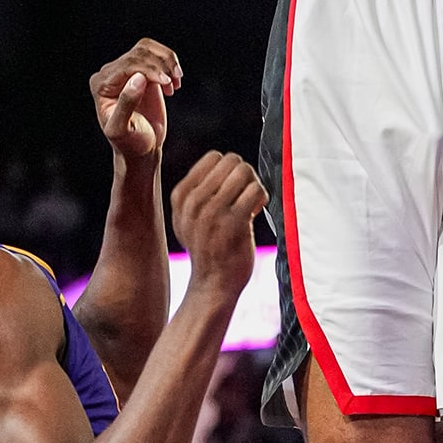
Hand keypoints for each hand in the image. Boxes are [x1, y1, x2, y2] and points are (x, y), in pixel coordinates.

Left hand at [90, 39, 181, 160]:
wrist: (142, 149)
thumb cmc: (129, 143)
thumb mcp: (122, 130)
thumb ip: (126, 104)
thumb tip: (137, 78)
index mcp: (101, 84)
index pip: (126, 64)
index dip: (148, 69)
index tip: (165, 82)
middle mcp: (111, 74)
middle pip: (139, 53)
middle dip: (160, 65)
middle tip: (173, 83)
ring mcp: (127, 71)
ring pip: (148, 48)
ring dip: (167, 60)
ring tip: (176, 80)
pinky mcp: (144, 72)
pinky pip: (157, 55)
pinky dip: (170, 63)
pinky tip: (174, 83)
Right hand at [170, 150, 263, 306]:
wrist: (213, 284)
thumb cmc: (207, 248)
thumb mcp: (188, 218)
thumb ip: (197, 190)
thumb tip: (221, 159)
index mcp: (181, 196)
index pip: (214, 157)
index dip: (228, 170)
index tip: (229, 190)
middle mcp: (193, 202)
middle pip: (232, 161)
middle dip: (244, 175)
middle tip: (243, 197)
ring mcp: (212, 213)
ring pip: (245, 172)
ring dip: (253, 186)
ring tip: (249, 205)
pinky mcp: (233, 224)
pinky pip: (255, 190)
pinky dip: (261, 198)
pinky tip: (254, 213)